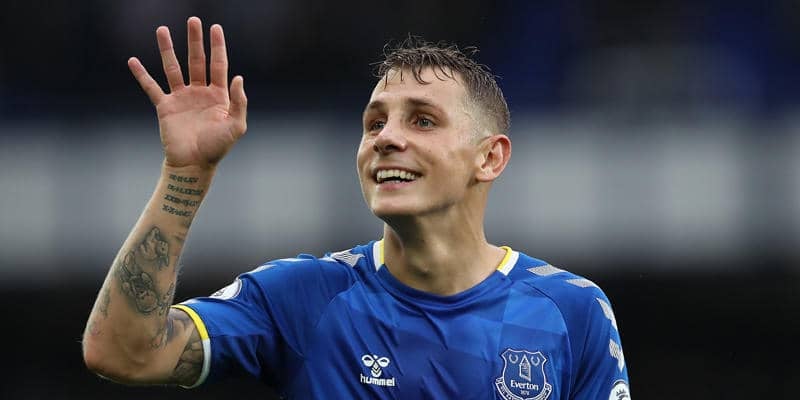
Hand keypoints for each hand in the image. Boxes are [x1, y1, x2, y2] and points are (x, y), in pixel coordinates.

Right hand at [128, 17, 246, 168]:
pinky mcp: (165, 107)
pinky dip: (142, 75)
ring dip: (168, 49)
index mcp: (218, 96)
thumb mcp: (236, 125)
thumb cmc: (217, 148)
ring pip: (173, 68)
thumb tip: (238, 76)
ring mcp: (181, 98)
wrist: (193, 165)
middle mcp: (199, 93)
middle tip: (193, 20)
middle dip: (195, 40)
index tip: (215, 27)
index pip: (218, 65)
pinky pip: (151, 87)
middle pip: (197, 60)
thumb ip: (239, 101)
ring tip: (162, 30)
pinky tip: (133, 61)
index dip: (217, 46)